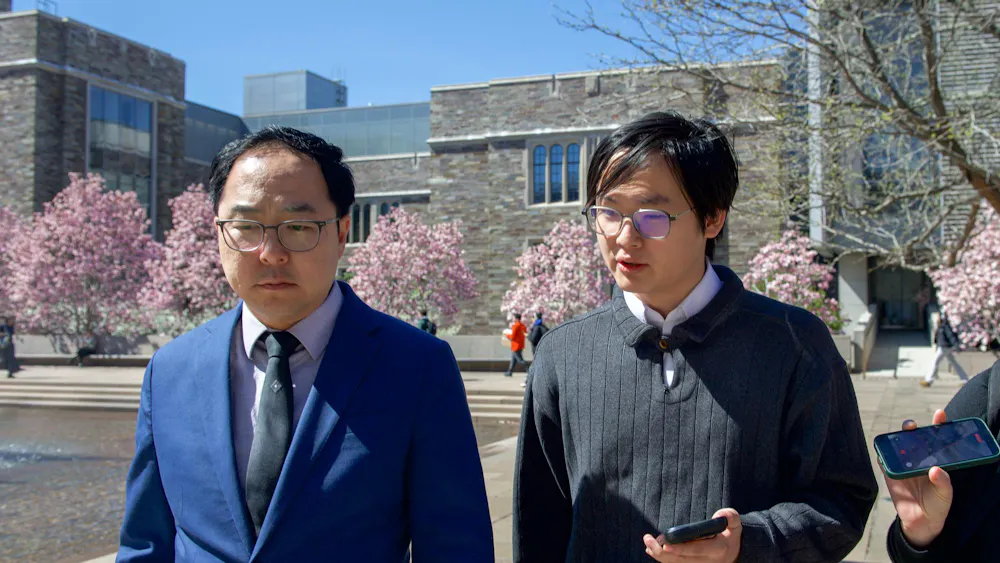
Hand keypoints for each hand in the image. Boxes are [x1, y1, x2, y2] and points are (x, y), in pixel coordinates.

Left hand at [643, 508, 740, 562]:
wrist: (734, 553)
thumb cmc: (730, 534)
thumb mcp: (734, 524)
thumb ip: (729, 517)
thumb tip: (719, 514)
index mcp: (718, 549)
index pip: (697, 550)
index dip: (680, 548)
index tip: (665, 544)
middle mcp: (708, 562)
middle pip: (682, 560)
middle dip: (662, 552)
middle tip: (648, 539)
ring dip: (660, 556)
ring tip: (648, 543)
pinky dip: (664, 559)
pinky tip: (652, 550)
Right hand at [881, 409, 953, 547]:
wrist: (920, 521)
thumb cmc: (937, 505)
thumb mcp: (945, 495)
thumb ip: (943, 482)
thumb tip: (935, 469)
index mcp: (935, 459)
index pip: (937, 438)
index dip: (938, 424)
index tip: (940, 414)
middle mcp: (918, 458)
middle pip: (914, 437)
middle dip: (912, 427)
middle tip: (913, 426)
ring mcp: (903, 464)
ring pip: (897, 444)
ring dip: (897, 437)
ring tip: (901, 435)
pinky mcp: (889, 472)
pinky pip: (882, 459)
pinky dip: (881, 453)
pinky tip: (883, 450)